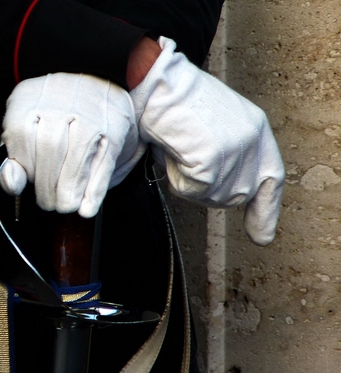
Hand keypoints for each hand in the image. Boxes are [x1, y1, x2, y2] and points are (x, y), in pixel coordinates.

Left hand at [0, 72, 142, 216]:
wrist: (97, 84)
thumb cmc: (56, 113)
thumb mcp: (27, 126)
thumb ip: (16, 157)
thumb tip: (12, 183)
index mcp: (31, 97)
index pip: (21, 136)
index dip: (26, 167)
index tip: (30, 185)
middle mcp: (62, 101)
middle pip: (50, 148)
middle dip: (47, 185)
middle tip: (49, 203)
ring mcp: (91, 116)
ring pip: (76, 158)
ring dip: (69, 190)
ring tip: (65, 205)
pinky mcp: (113, 132)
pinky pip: (102, 166)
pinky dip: (94, 192)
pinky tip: (87, 208)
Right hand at [130, 37, 284, 245]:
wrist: (156, 82)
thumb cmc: (176, 100)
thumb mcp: (215, 127)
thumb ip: (229, 159)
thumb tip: (219, 191)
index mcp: (256, 130)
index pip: (270, 181)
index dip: (265, 211)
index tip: (261, 235)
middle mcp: (252, 143)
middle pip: (234, 195)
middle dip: (207, 186)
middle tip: (188, 155)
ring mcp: (234, 155)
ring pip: (209, 196)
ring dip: (187, 178)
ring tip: (179, 145)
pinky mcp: (212, 164)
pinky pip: (190, 190)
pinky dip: (176, 176)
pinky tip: (173, 149)